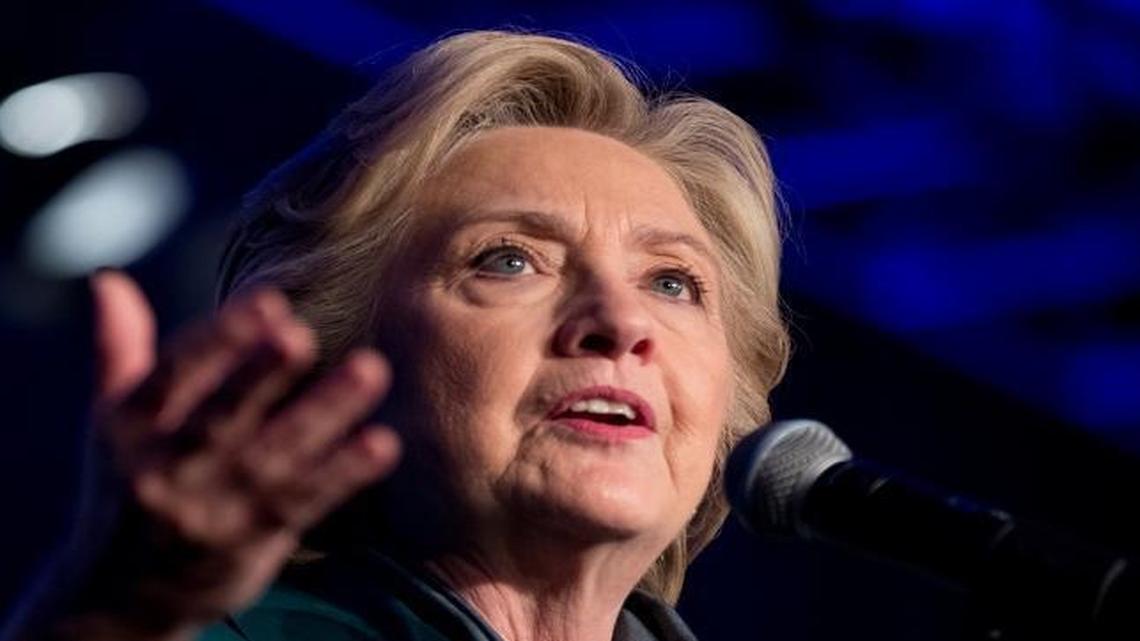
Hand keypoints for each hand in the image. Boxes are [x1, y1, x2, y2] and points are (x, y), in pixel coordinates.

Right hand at [54, 271, 400, 639]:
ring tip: (370, 369)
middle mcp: (170, 468)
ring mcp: (214, 508)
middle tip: (301, 335)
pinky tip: (382, 444)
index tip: (268, 301)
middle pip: (220, 418)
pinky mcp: (254, 539)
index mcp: (133, 426)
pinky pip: (304, 503)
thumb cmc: (128, 483)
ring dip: (323, 413)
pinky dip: (343, 474)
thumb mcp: (114, 421)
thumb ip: (120, 347)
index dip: (220, 338)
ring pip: (274, 457)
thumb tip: (108, 279)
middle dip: (259, 377)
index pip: (175, 376)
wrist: (119, 598)